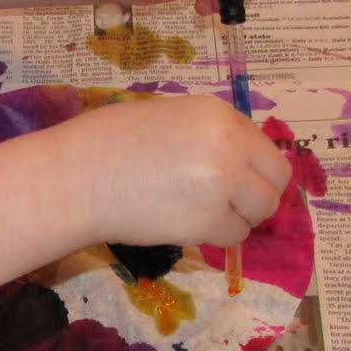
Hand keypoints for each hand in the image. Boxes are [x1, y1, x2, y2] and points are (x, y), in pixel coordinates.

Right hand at [46, 93, 290, 248]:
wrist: (75, 178)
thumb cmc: (106, 142)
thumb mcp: (166, 115)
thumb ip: (207, 132)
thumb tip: (239, 157)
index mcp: (217, 113)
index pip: (264, 145)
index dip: (253, 166)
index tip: (239, 179)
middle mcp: (229, 145)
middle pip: (275, 180)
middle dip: (258, 194)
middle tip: (232, 203)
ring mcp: (222, 185)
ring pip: (259, 211)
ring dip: (239, 216)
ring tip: (202, 213)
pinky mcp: (207, 222)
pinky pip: (234, 236)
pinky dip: (216, 236)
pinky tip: (186, 224)